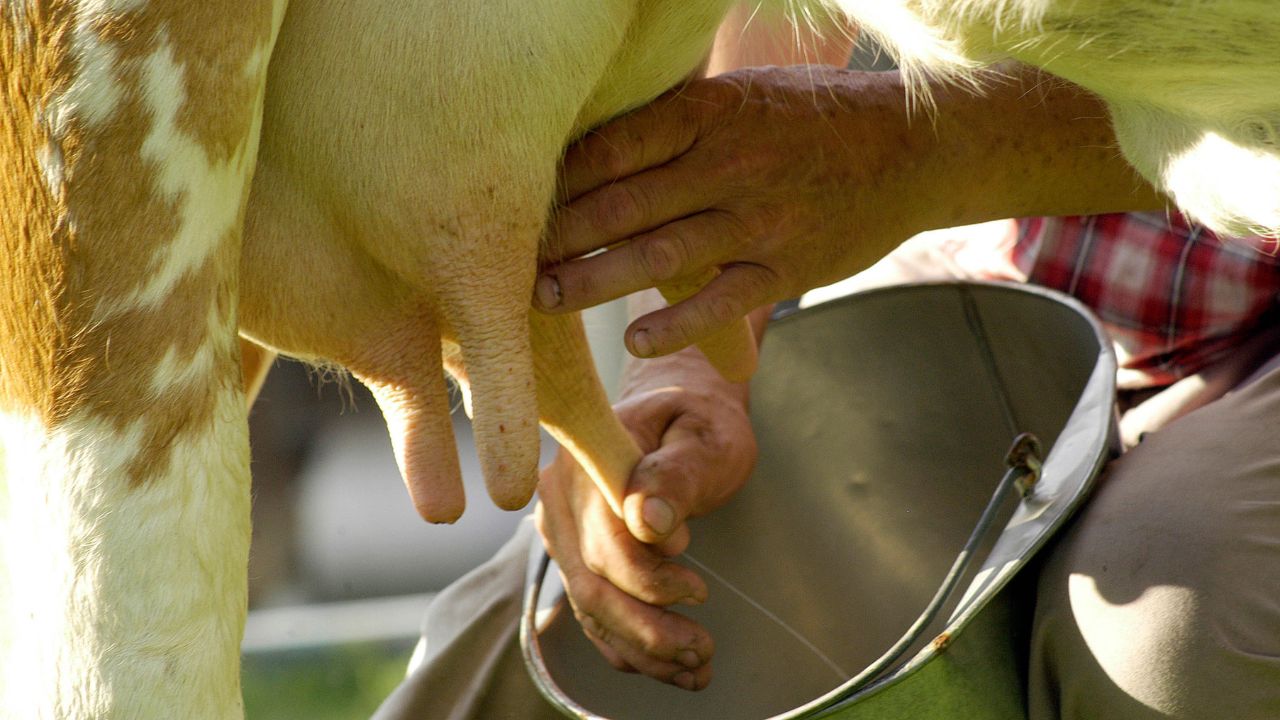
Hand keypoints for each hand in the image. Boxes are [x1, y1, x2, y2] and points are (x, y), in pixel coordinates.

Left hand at [535, 66, 920, 359]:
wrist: (915, 146)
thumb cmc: (814, 118)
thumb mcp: (745, 94)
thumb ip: (677, 118)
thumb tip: (595, 137)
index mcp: (710, 111)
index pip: (614, 145)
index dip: (556, 177)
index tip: (508, 201)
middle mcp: (730, 162)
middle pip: (623, 202)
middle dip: (557, 236)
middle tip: (501, 262)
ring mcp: (760, 216)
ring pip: (661, 253)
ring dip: (594, 280)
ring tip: (542, 301)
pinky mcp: (788, 265)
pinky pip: (723, 300)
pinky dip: (677, 324)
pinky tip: (636, 341)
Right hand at [535, 382, 756, 689]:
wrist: (679, 415)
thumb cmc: (698, 422)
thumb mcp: (705, 438)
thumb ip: (678, 475)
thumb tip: (649, 521)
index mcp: (588, 460)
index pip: (606, 540)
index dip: (649, 579)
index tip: (700, 591)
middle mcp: (561, 497)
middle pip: (592, 584)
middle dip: (649, 631)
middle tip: (705, 650)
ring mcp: (562, 530)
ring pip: (591, 608)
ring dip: (643, 649)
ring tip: (698, 666)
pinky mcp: (575, 556)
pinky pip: (593, 613)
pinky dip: (630, 647)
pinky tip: (672, 667)